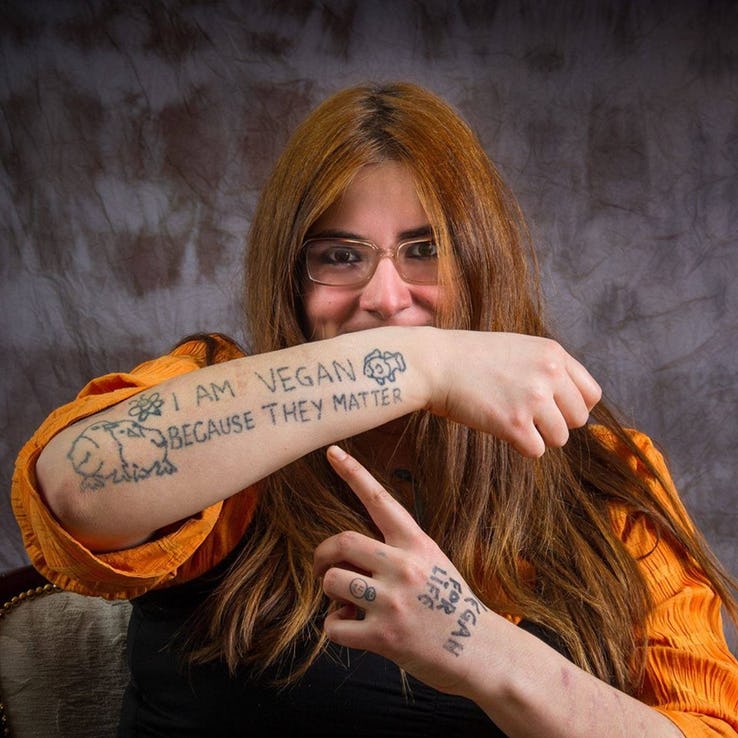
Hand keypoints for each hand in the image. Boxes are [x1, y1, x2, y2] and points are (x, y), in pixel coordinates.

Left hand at [314, 445, 493, 695]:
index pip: (379, 500)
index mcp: (417, 543)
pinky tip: (353, 629)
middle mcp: (405, 567)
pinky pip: (334, 625)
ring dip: (330, 592)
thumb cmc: (451, 605)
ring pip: (333, 581)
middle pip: (342, 541)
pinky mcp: (383, 636)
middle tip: (322, 569)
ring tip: (347, 603)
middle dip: (322, 554)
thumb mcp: (432, 563)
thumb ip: (394, 553)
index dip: (353, 473)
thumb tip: (348, 558)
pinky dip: (334, 627)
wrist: (480, 652)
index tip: (331, 452)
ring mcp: (393, 602)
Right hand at [427, 332, 600, 456]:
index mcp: (553, 353)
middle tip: (527, 417)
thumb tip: (566, 403)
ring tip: (511, 421)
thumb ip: (546, 369)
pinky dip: (519, 446)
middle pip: (578, 419)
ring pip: (559, 438)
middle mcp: (550, 374)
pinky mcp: (514, 423)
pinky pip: (536, 451)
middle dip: (556, 423)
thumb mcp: (518, 348)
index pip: (591, 394)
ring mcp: (533, 399)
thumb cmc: (470, 358)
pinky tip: (500, 429)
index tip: (554, 410)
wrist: (435, 363)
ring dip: (537, 436)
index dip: (574, 407)